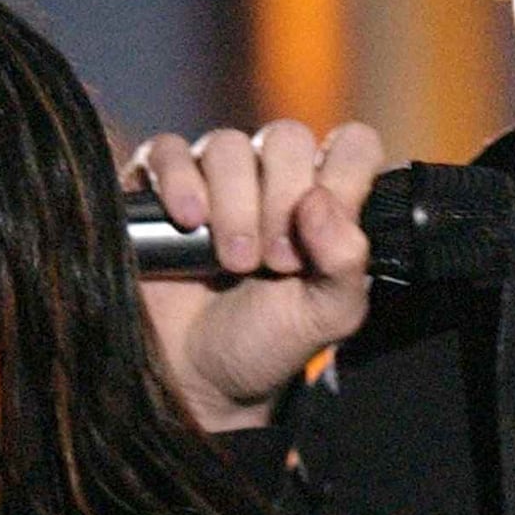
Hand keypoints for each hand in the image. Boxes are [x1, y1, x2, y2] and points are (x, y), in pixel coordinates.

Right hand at [126, 119, 384, 431]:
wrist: (200, 376)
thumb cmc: (267, 340)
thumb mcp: (328, 315)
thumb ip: (347, 261)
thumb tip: (320, 201)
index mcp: (324, 197)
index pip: (353, 143)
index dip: (344, 180)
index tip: (323, 235)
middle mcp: (272, 176)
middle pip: (287, 138)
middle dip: (283, 203)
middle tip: (276, 263)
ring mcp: (215, 177)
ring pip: (229, 145)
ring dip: (234, 206)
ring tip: (233, 263)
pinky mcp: (161, 184)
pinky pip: (167, 151)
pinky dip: (179, 181)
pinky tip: (188, 221)